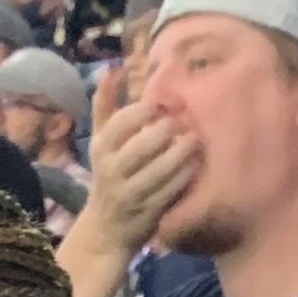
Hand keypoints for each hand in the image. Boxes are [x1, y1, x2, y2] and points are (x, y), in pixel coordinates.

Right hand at [75, 80, 200, 257]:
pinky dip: (186, 175)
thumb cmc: (109, 174)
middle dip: (168, 130)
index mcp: (101, 148)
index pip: (121, 122)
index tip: (164, 106)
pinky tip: (197, 164)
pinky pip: (172, 189)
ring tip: (196, 140)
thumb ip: (105, 104)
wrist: (105, 229)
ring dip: (183, 151)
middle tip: (186, 121)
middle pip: (144, 143)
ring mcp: (131, 192)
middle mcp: (112, 169)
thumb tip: (111, 67)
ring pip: (161, 167)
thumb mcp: (101, 140)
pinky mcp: (149, 211)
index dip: (146, 111)